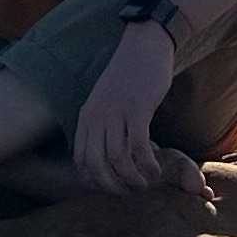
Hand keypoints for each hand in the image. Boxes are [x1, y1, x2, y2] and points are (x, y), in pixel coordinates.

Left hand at [73, 23, 176, 193]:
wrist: (145, 44)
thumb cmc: (129, 75)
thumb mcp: (105, 100)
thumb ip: (102, 124)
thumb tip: (107, 155)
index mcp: (87, 116)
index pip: (81, 161)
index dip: (96, 181)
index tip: (114, 187)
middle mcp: (97, 116)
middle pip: (96, 165)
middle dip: (113, 186)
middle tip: (131, 191)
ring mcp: (116, 112)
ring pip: (117, 159)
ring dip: (132, 179)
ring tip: (146, 184)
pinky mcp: (138, 108)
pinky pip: (138, 146)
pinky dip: (147, 165)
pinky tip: (155, 170)